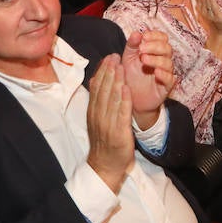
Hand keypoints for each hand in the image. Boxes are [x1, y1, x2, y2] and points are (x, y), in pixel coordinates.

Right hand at [85, 55, 134, 193]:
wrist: (104, 166)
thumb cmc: (103, 142)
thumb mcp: (96, 120)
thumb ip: (97, 102)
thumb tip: (98, 80)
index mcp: (93, 112)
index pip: (97, 88)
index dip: (103, 71)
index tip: (108, 57)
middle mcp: (98, 116)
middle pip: (103, 90)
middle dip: (109, 72)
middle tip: (115, 56)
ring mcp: (108, 125)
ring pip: (112, 99)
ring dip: (116, 81)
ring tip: (121, 66)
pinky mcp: (119, 133)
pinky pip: (122, 113)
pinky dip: (124, 100)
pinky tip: (127, 88)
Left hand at [122, 29, 174, 125]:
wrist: (129, 98)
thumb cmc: (130, 76)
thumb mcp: (128, 58)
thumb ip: (132, 45)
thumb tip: (136, 33)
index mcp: (154, 51)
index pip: (162, 38)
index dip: (155, 36)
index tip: (144, 37)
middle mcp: (162, 60)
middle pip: (167, 48)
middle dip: (155, 46)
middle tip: (142, 48)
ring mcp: (165, 74)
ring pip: (168, 63)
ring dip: (156, 59)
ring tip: (144, 59)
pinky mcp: (166, 87)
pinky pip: (170, 79)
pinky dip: (164, 74)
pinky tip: (155, 72)